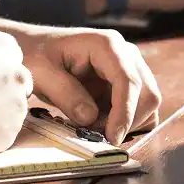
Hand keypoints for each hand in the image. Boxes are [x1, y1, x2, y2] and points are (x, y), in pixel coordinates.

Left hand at [8, 26, 160, 144]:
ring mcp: (129, 68)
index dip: (124, 112)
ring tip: (94, 127)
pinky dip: (126, 122)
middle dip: (128, 121)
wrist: (35, 48)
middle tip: (97, 136)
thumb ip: (65, 94)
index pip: (128, 80)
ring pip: (148, 103)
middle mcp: (126, 54)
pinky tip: (101, 123)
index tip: (112, 138)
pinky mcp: (126, 83)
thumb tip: (89, 118)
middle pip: (148, 93)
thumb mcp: (41, 73)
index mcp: (107, 45)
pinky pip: (139, 108)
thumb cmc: (36, 54)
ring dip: (127, 123)